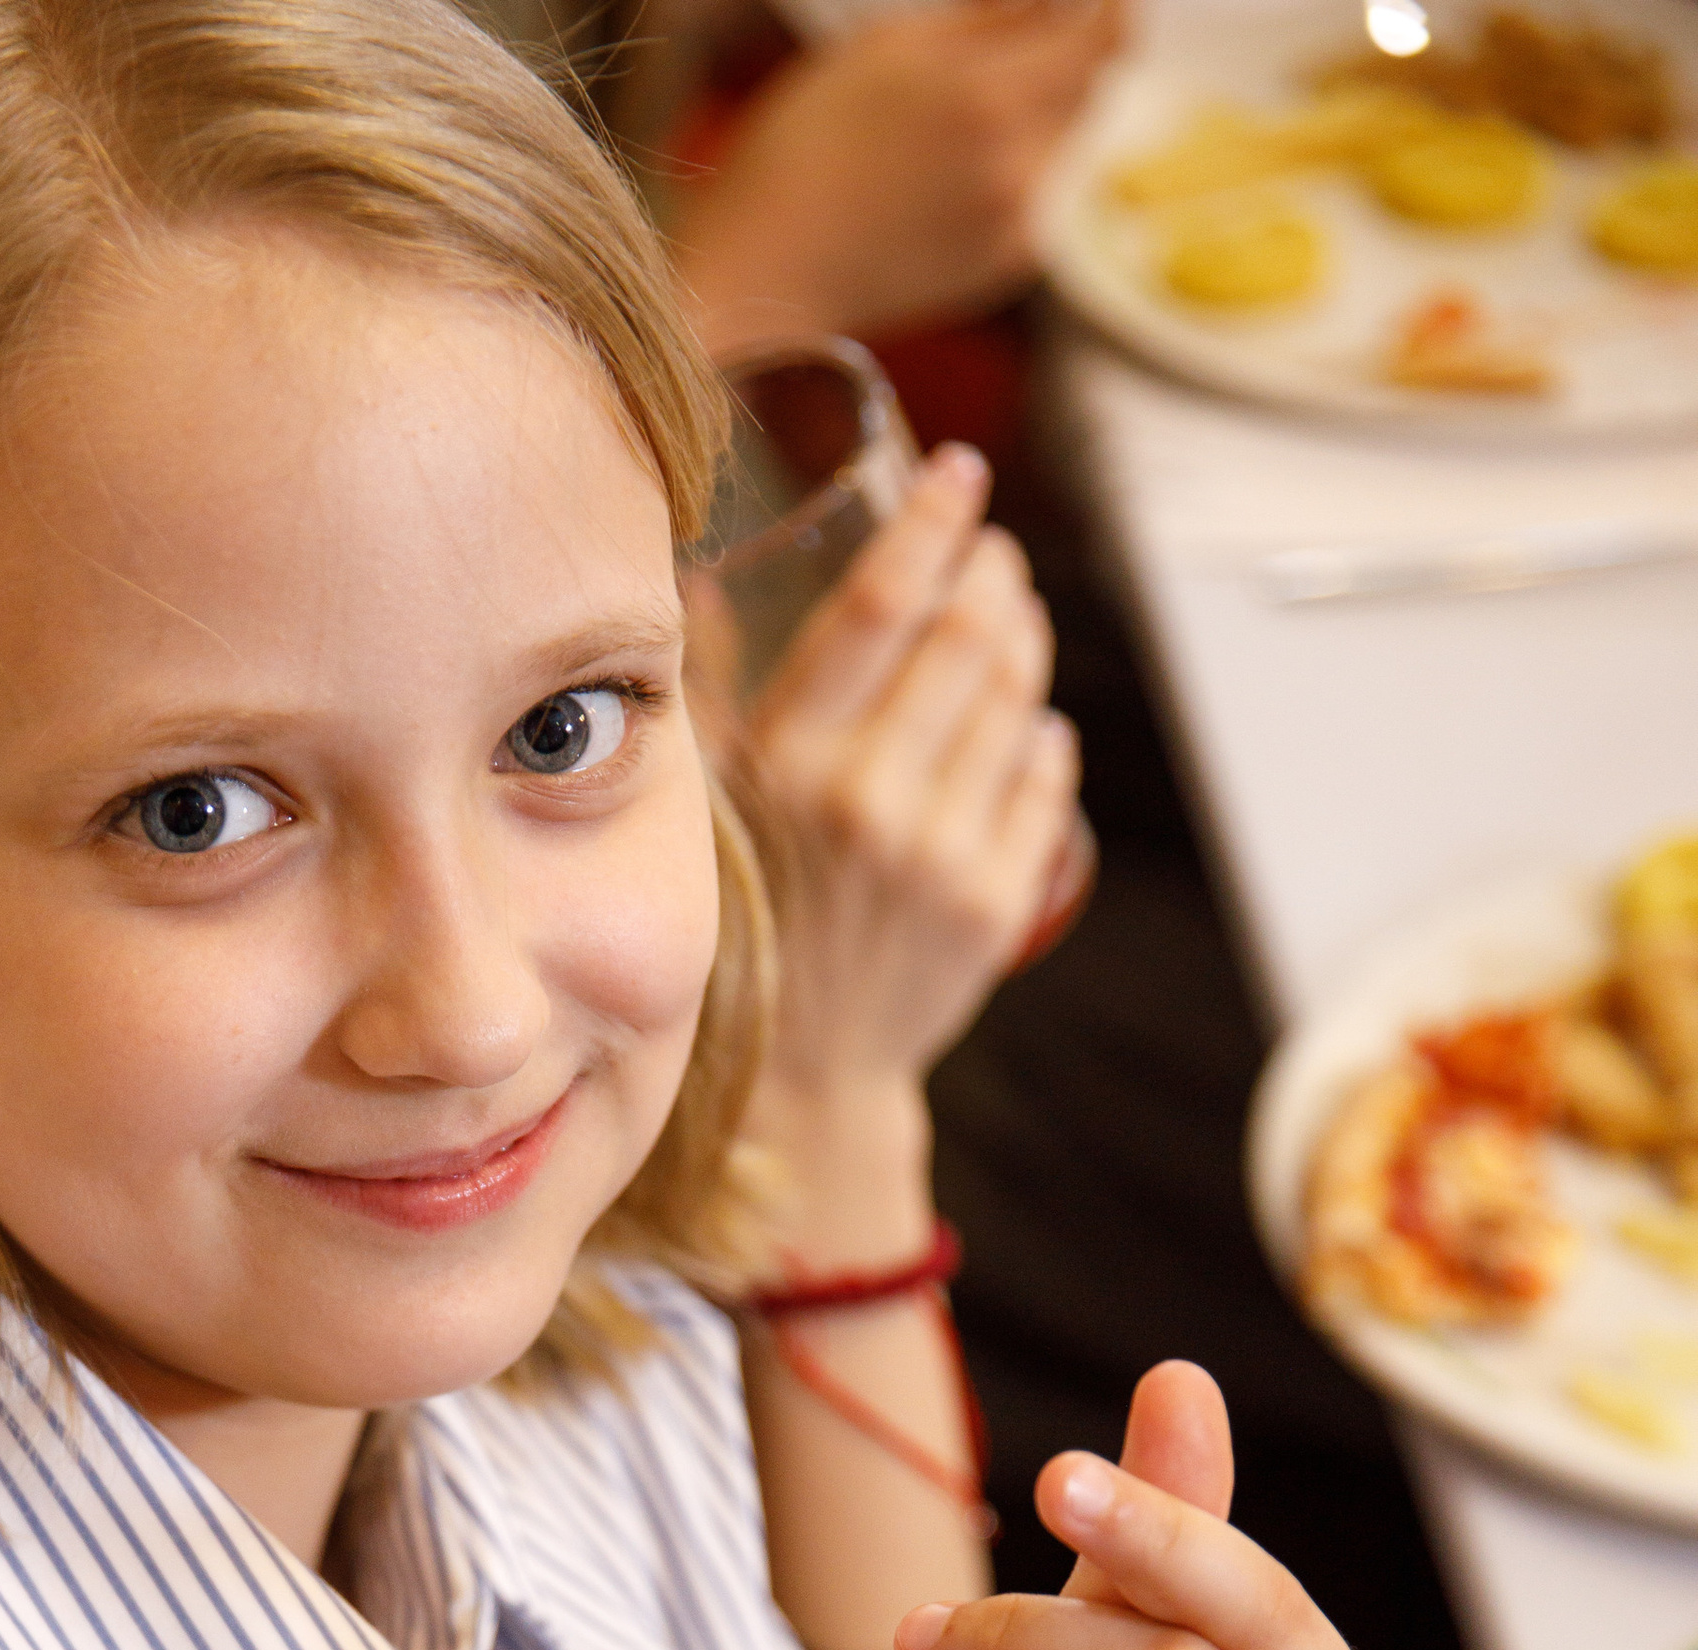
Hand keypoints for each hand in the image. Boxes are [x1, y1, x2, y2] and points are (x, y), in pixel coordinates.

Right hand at [674, 0, 1127, 350]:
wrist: (767, 273)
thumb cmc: (803, 148)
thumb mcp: (888, 49)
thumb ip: (986, 19)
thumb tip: (1051, 4)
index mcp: (989, 97)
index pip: (1097, 38)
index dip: (1108, 12)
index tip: (1103, 1)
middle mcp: (1019, 166)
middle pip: (1087, 88)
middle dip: (1062, 59)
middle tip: (1005, 55)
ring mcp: (1018, 224)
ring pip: (1064, 142)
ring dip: (1035, 116)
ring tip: (954, 126)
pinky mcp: (1007, 267)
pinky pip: (1039, 197)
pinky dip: (1014, 172)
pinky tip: (946, 179)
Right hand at [724, 447, 1076, 1253]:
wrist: (804, 1074)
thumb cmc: (754, 924)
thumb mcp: (711, 808)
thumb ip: (714, 698)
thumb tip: (708, 580)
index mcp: (789, 766)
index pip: (879, 605)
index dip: (929, 522)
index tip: (957, 472)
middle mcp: (870, 803)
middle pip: (969, 634)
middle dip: (991, 572)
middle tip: (991, 551)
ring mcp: (944, 854)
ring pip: (1018, 693)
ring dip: (1022, 638)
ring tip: (1006, 620)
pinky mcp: (998, 899)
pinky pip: (1045, 772)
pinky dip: (1038, 734)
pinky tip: (1014, 727)